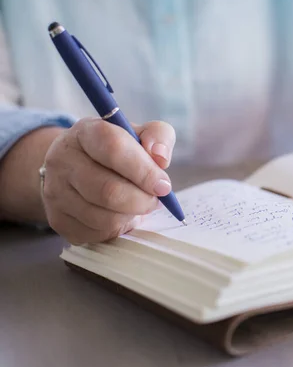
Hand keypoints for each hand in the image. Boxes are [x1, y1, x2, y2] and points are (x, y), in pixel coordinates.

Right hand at [42, 118, 174, 244]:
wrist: (78, 169)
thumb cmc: (117, 152)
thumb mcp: (140, 134)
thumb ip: (158, 137)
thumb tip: (161, 157)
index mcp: (85, 132)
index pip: (113, 148)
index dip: (143, 170)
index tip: (163, 185)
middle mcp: (62, 160)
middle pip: (108, 190)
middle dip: (141, 200)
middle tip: (156, 200)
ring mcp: (55, 191)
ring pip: (103, 217)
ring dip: (130, 215)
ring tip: (137, 204)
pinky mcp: (58, 220)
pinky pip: (97, 234)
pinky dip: (117, 228)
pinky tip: (119, 214)